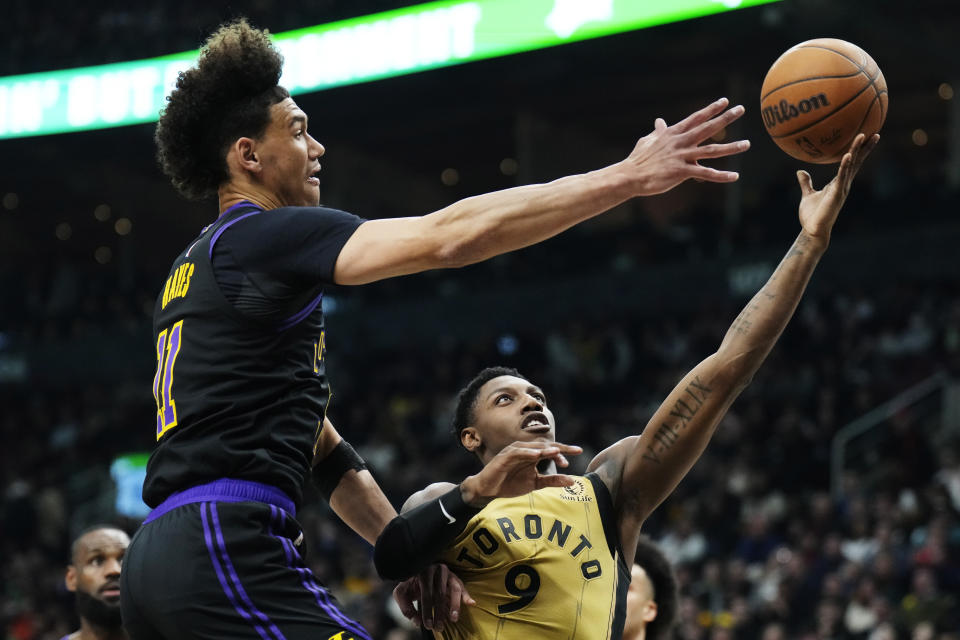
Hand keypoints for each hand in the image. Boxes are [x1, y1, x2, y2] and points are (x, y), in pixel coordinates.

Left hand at [393, 564, 475, 630]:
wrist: (417, 569)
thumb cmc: (409, 583)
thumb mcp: (401, 593)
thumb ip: (406, 607)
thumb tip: (417, 621)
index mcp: (422, 572)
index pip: (426, 594)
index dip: (427, 611)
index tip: (427, 625)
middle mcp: (436, 570)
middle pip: (440, 594)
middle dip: (439, 613)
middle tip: (438, 627)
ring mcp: (447, 573)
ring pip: (454, 588)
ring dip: (454, 605)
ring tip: (453, 619)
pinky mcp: (454, 577)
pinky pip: (461, 586)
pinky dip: (466, 595)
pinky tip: (471, 603)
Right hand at [460, 441, 582, 506]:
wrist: (488, 490)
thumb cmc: (510, 484)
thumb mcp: (535, 484)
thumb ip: (552, 481)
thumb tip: (572, 481)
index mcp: (533, 454)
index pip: (552, 450)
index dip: (565, 451)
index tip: (579, 452)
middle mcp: (525, 450)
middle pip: (545, 445)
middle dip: (560, 448)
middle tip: (575, 450)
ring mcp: (515, 451)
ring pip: (533, 447)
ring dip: (545, 449)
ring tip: (557, 452)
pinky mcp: (505, 456)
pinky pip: (517, 452)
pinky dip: (527, 453)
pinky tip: (537, 455)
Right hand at [625, 97, 749, 195]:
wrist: (630, 175)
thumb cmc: (638, 159)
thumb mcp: (648, 141)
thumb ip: (658, 132)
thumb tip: (659, 121)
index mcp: (673, 134)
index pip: (696, 118)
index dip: (711, 109)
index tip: (725, 101)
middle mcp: (680, 142)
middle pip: (707, 128)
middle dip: (725, 118)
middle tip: (741, 109)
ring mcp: (682, 157)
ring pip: (711, 150)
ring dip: (731, 147)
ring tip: (747, 144)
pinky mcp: (681, 172)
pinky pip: (705, 173)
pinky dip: (721, 176)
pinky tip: (734, 176)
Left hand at [797, 133, 878, 241]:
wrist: (813, 230)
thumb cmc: (812, 215)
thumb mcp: (808, 195)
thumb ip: (806, 183)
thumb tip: (800, 171)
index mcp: (838, 183)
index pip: (852, 163)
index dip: (859, 151)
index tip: (867, 138)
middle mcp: (844, 184)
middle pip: (857, 162)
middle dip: (865, 148)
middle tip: (875, 132)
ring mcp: (842, 188)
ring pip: (851, 166)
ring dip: (857, 150)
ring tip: (862, 136)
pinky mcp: (836, 194)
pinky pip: (841, 177)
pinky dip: (845, 166)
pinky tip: (848, 155)